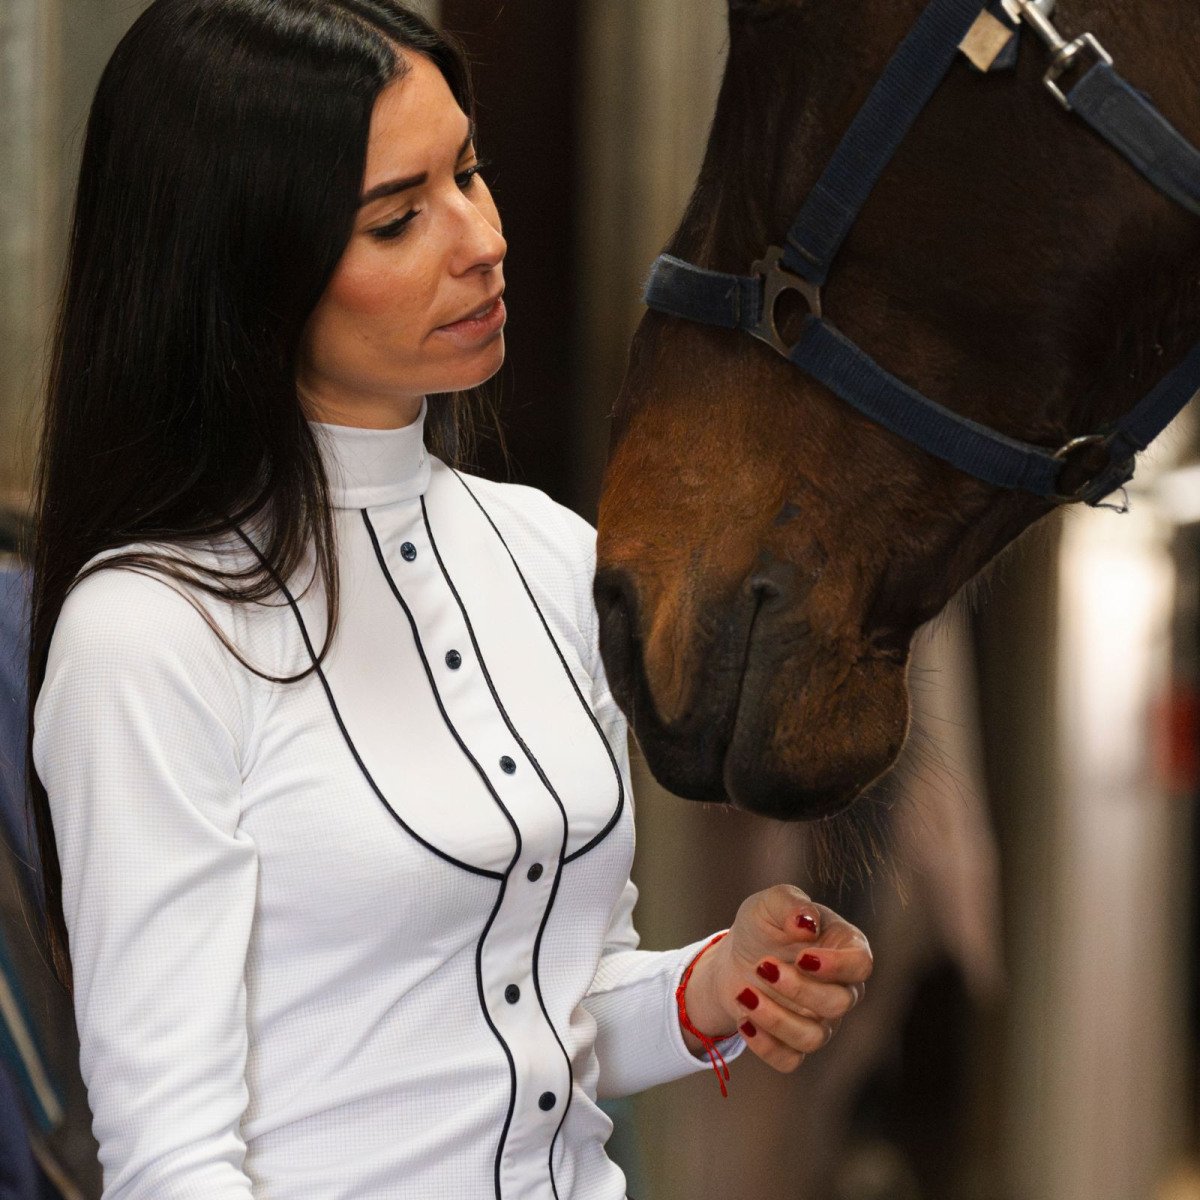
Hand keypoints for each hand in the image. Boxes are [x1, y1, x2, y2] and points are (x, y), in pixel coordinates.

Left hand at [682, 884, 872, 1072]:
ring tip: (744, 995)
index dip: (837, 965)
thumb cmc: (761, 927)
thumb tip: (807, 923)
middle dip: (798, 989)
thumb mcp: (768, 904)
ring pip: (814, 1038)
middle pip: (839, 1003)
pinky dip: (765, 1045)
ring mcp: (820, 1020)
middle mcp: (839, 988)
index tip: (802, 957)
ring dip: (776, 1019)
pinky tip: (743, 1020)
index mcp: (842, 948)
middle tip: (762, 966)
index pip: (861, 964)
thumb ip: (789, 903)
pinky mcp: (796, 1044)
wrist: (733, 959)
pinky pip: (791, 1061)